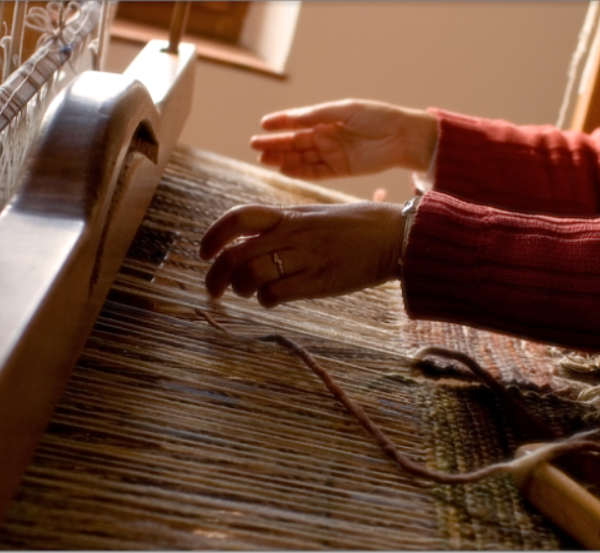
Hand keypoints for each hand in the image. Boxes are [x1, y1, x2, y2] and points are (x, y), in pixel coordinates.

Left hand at [199, 201, 404, 306]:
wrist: (395, 236)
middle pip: (236, 254)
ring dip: (241, 290)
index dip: (213, 235)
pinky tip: (273, 299)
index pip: (238, 219)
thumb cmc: (358, 226)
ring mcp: (306, 258)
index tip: (204, 253)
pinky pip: (276, 294)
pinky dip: (266, 300)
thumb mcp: (317, 215)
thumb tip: (254, 244)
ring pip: (251, 276)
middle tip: (213, 290)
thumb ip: (286, 226)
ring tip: (248, 293)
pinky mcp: (319, 282)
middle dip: (215, 277)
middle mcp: (293, 235)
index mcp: (290, 215)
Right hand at [251, 99, 437, 179]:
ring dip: (283, 159)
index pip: (298, 121)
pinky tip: (285, 171)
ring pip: (302, 158)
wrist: (402, 137)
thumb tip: (291, 118)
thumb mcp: (344, 111)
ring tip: (264, 161)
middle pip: (296, 142)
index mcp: (327, 119)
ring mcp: (332, 154)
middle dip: (275, 145)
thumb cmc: (376, 117)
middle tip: (255, 147)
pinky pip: (316, 172)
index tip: (263, 125)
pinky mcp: (340, 170)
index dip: (280, 123)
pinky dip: (300, 172)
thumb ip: (317, 115)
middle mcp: (327, 136)